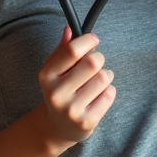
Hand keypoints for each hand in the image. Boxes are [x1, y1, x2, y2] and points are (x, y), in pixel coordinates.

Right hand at [36, 28, 115, 148]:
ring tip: (98, 81)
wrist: (57, 127)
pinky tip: (99, 95)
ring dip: (106, 75)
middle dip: (99, 58)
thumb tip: (69, 29)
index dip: (88, 40)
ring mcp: (71, 110)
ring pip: (104, 78)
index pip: (72, 51)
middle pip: (93, 62)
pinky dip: (109, 91)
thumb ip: (63, 49)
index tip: (93, 40)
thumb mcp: (54, 70)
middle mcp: (56, 93)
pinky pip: (110, 94)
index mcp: (47, 76)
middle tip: (96, 63)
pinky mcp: (86, 122)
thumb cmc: (60, 91)